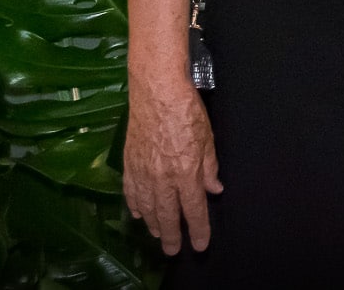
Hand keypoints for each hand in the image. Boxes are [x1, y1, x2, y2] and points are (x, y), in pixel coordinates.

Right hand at [123, 77, 222, 254]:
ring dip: (153, 223)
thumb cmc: (187, 112)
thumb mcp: (208, 140)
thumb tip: (214, 189)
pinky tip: (138, 212)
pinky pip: (131, 192)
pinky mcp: (129, 163)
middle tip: (173, 250)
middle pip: (167, 215)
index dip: (198, 230)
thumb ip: (210, 168)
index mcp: (186, 173)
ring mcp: (143, 172)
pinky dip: (135, 204)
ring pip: (147, 207)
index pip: (194, 210)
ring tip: (158, 233)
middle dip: (171, 236)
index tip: (200, 244)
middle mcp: (163, 178)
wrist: (157, 93)